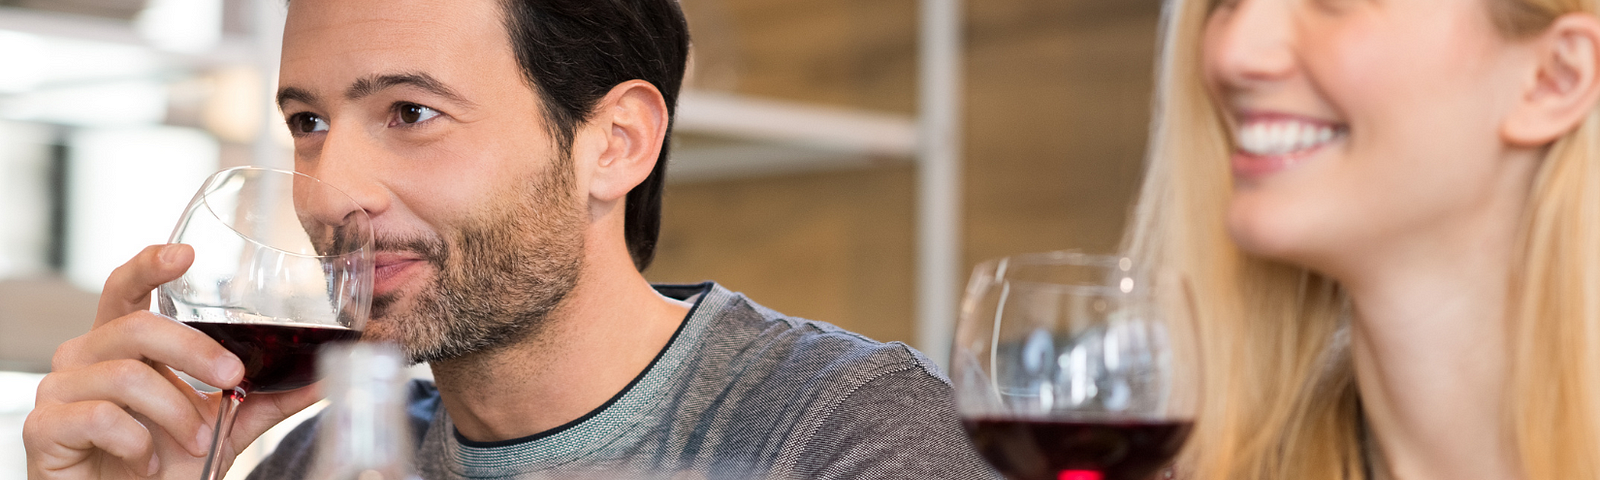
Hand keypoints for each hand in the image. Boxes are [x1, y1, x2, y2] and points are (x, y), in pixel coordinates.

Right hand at [23, 244, 324, 478]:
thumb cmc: (163, 462)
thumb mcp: (223, 425)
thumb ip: (265, 398)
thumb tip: (323, 378)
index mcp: (123, 344)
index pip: (127, 288)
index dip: (150, 265)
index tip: (187, 254)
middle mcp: (85, 355)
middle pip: (139, 327)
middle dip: (196, 353)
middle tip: (232, 380)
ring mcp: (60, 388)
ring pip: (126, 376)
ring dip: (176, 414)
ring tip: (196, 442)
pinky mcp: (45, 425)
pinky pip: (99, 417)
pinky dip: (138, 443)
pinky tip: (145, 462)